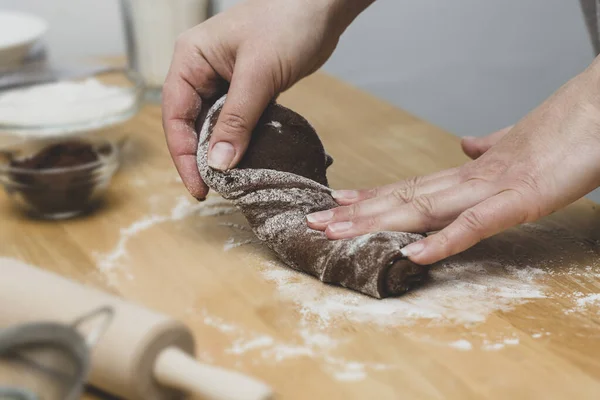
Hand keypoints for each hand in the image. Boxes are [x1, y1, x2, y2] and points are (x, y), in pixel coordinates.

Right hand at [162, 0, 373, 198]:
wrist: (322, 7)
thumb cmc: (288, 24)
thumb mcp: (258, 74)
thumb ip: (237, 120)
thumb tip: (218, 163)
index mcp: (190, 59)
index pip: (175, 115)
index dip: (183, 155)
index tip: (198, 186)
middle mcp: (201, 70)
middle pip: (191, 123)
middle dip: (200, 157)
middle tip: (214, 189)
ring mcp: (223, 79)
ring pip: (214, 124)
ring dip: (220, 152)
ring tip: (230, 181)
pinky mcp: (246, 88)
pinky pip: (235, 120)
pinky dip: (239, 140)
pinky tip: (247, 160)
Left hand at [307, 58, 599, 264]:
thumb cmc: (568, 133)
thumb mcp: (519, 147)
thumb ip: (489, 150)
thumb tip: (466, 146)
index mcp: (471, 172)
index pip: (411, 185)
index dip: (373, 196)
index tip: (339, 202)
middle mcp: (469, 179)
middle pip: (404, 198)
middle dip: (357, 213)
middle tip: (315, 221)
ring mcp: (492, 189)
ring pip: (422, 208)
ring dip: (377, 222)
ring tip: (336, 231)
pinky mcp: (520, 200)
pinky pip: (473, 225)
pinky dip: (441, 241)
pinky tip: (410, 255)